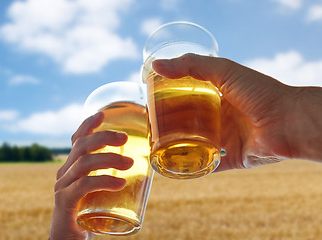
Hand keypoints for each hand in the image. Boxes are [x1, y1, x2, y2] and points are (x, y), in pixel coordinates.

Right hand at [49, 112, 133, 239]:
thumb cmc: (88, 216)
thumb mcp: (99, 193)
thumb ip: (112, 180)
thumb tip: (145, 169)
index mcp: (72, 168)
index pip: (77, 140)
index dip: (88, 125)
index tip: (103, 113)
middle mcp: (64, 174)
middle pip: (81, 147)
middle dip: (103, 137)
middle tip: (125, 138)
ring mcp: (62, 187)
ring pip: (83, 164)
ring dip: (108, 160)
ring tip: (130, 164)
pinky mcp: (65, 202)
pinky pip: (83, 186)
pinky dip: (102, 181)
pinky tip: (119, 183)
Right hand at [152, 54, 321, 170]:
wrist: (289, 122)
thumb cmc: (260, 92)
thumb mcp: (224, 70)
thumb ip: (191, 65)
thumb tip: (155, 65)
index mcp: (219, 95)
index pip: (187, 96)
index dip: (168, 99)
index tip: (150, 102)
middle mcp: (220, 117)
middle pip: (187, 121)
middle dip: (167, 124)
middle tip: (149, 126)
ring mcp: (224, 139)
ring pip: (192, 144)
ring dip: (174, 146)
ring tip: (154, 146)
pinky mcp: (229, 159)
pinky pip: (205, 165)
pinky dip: (189, 168)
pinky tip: (171, 167)